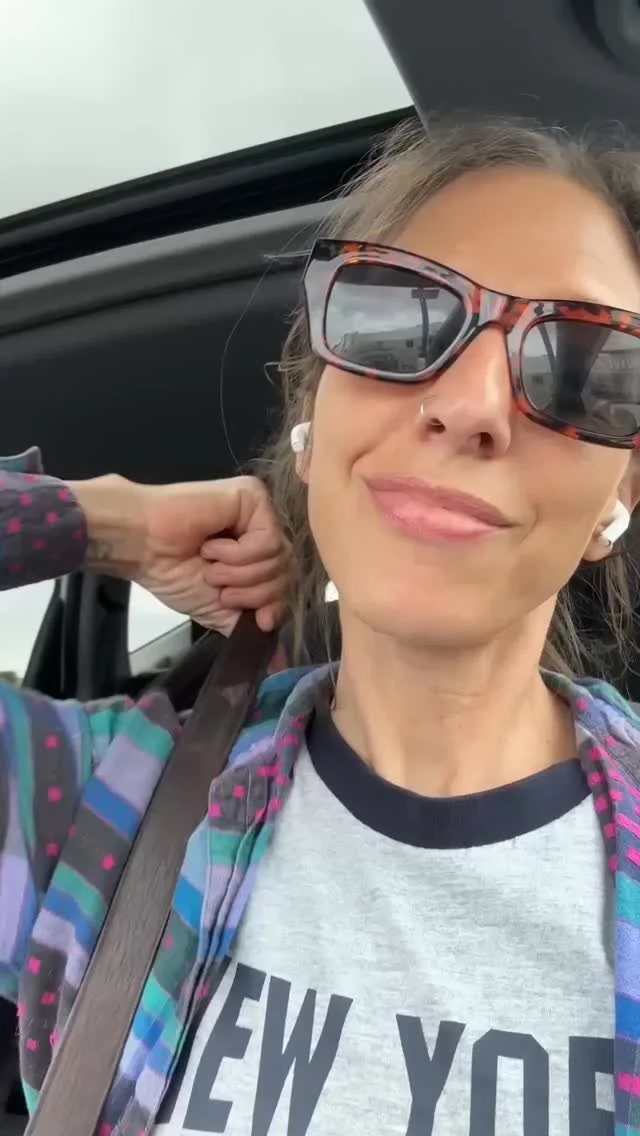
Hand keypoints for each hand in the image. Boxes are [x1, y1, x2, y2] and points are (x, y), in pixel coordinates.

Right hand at [138, 476, 291, 634]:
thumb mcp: (218, 609)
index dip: (276, 606)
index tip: (258, 620)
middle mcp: (263, 529)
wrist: (142, 546)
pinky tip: (211, 547)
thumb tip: (279, 664)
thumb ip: (249, 626)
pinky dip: (238, 555)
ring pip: (280, 558)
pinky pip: (268, 540)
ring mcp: (260, 512)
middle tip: (220, 589)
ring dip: (239, 573)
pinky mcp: (254, 496)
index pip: (288, 584)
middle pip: (288, 573)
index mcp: (257, 554)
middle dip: (253, 593)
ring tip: (210, 567)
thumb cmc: (172, 571)